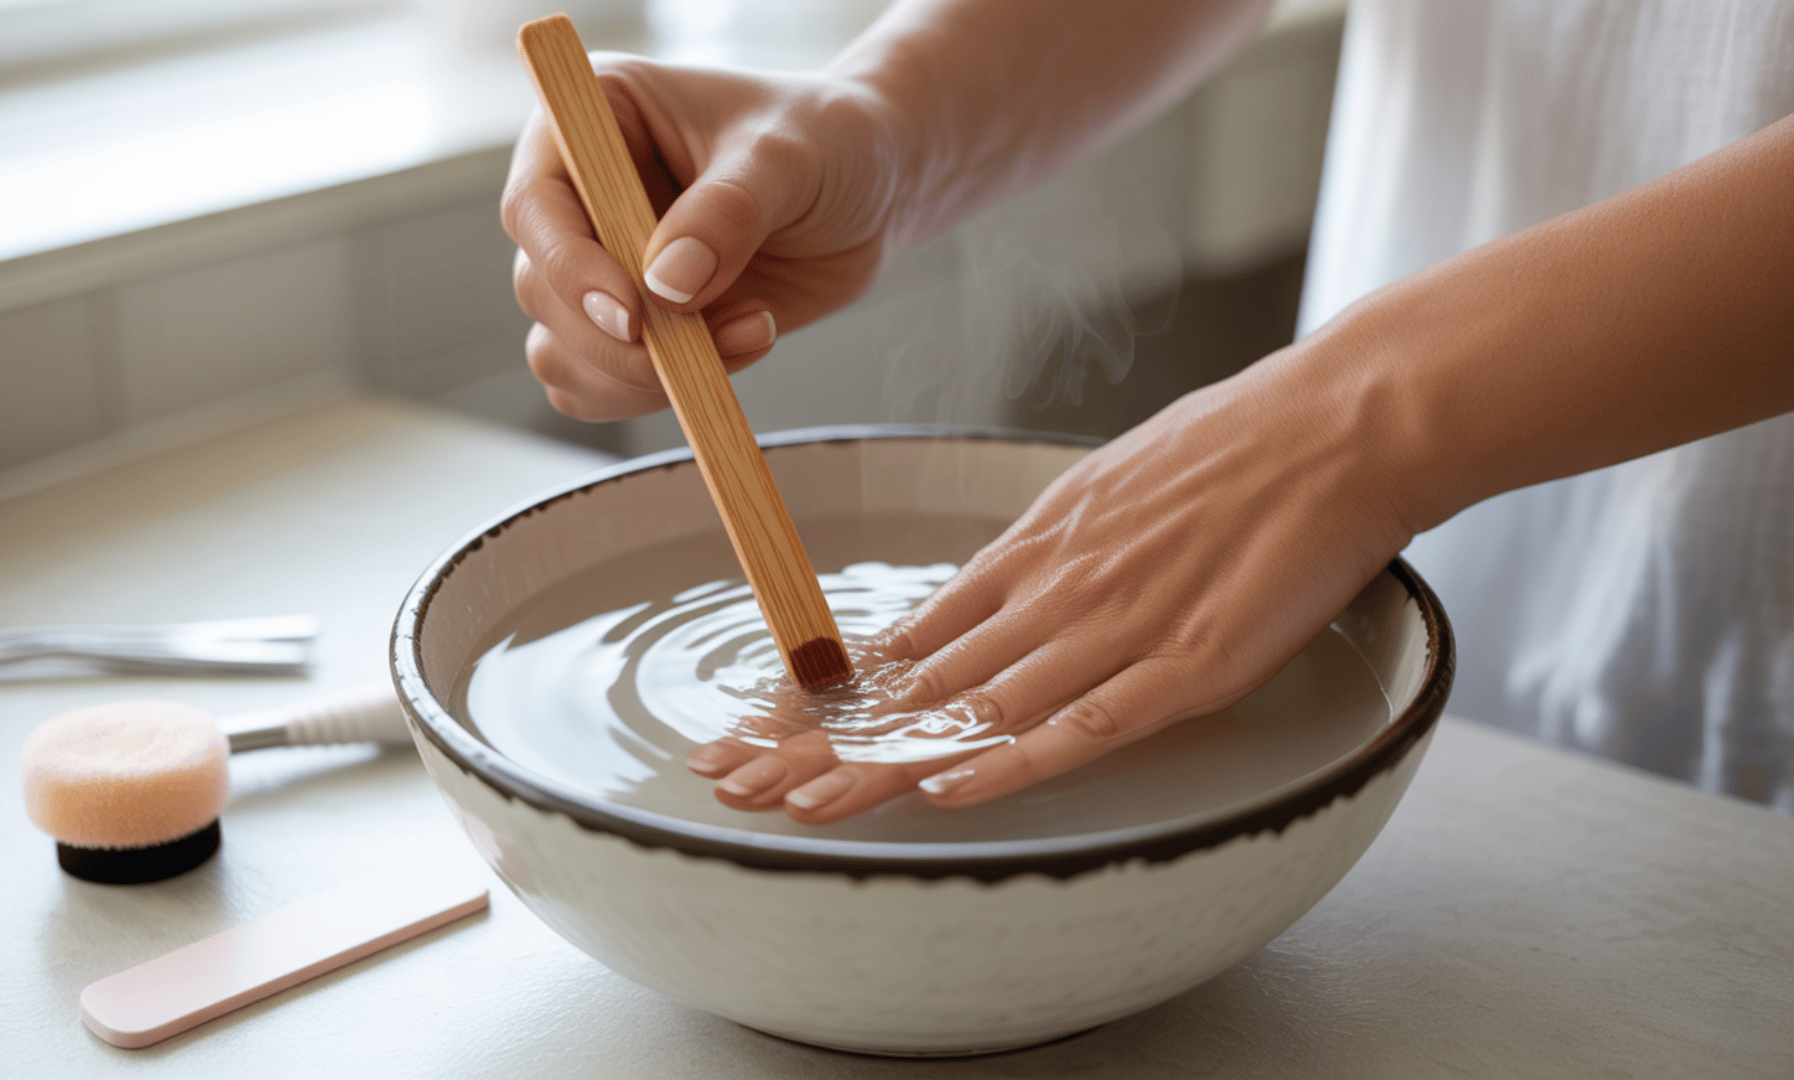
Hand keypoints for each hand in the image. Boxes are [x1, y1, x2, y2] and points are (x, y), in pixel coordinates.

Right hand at [503, 56, 910, 420]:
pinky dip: (666, 391)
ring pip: (562, 351)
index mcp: (592, 123)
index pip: (533, 204)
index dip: (569, 268)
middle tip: (711, 339)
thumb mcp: (786, 158)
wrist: (874, 188)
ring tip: (750, 331)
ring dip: (645, 373)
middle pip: (541, 290)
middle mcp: (581, 197)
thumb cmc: (827, 140)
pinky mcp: (636, 323)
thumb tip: (666, 286)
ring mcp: (603, 266)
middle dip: (621, 339)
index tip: (631, 316)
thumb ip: (725, 214)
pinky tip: (743, 344)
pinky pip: (604, 387)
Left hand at [687, 343, 1418, 821]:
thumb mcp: (1110, 489)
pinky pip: (1085, 722)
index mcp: (1032, 552)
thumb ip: (1051, 551)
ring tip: (796, 804)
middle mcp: (1052, 592)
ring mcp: (1113, 628)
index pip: (905, 641)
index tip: (757, 725)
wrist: (1337, 422)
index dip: (826, 691)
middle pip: (913, 686)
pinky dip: (1013, 760)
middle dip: (814, 740)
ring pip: (974, 711)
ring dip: (878, 764)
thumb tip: (1001, 587)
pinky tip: (948, 789)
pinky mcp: (1185, 664)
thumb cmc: (1235, 449)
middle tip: (731, 779)